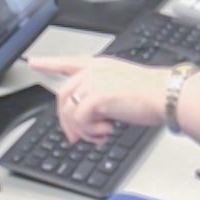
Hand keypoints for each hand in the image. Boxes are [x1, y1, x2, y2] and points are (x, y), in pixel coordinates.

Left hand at [26, 55, 165, 143]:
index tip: (34, 62)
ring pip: (70, 111)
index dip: (48, 63)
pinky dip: (91, 132)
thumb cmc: (151, 94)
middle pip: (63, 96)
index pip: (68, 62)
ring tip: (99, 136)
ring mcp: (93, 81)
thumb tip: (89, 120)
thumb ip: (101, 97)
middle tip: (75, 137)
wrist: (165, 95)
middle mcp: (93, 70)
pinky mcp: (96, 95)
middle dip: (66, 121)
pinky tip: (106, 132)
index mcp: (99, 66)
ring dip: (82, 130)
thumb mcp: (121, 88)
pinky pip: (80, 120)